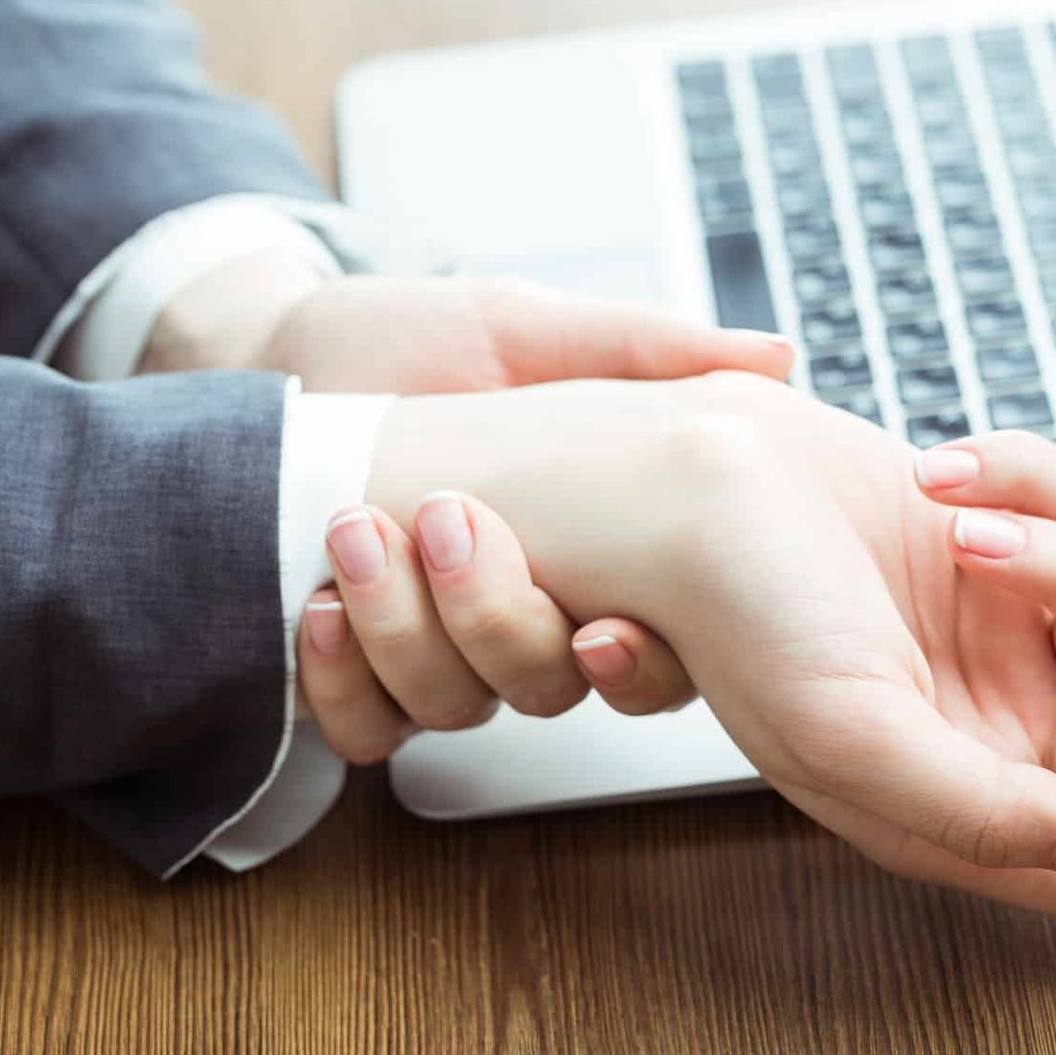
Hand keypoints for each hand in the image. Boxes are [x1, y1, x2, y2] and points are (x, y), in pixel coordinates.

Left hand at [147, 249, 794, 760]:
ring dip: (407, 639)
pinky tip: (319, 613)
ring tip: (358, 537)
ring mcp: (439, 646)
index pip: (654, 652)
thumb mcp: (526, 327)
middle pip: (552, 689)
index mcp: (589, 552)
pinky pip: (366, 727)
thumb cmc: (410, 337)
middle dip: (500, 624)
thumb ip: (646, 348)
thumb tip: (777, 355)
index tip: (601, 629)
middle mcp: (525, 613)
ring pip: (459, 709)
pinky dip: (341, 686)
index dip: (641, 667)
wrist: (278, 351)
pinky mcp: (356, 666)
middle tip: (449, 525)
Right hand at [362, 372, 1055, 923]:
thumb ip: (986, 815)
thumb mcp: (854, 731)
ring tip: (961, 515)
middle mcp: (987, 727)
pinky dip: (1029, 478)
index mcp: (954, 801)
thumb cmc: (732, 606)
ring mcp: (999, 634)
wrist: (680, 470)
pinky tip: (942, 474)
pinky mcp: (999, 544)